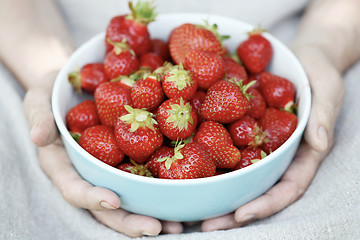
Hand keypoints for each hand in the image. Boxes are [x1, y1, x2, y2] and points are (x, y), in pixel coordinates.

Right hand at [23, 73, 182, 236]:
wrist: (79, 83)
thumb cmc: (54, 92)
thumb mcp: (39, 97)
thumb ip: (38, 115)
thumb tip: (38, 137)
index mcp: (65, 166)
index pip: (75, 189)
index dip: (92, 198)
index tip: (113, 201)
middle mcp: (91, 174)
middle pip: (110, 206)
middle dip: (131, 220)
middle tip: (157, 228)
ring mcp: (113, 167)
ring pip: (133, 196)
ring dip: (155, 211)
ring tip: (178, 222)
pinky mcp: (132, 155)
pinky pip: (148, 172)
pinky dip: (166, 184)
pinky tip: (188, 189)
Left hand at [201, 45, 343, 230]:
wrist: (300, 56)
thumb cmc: (318, 71)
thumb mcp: (327, 87)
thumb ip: (324, 113)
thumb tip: (320, 143)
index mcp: (300, 154)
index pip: (287, 187)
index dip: (265, 204)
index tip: (240, 215)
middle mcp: (275, 155)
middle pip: (255, 189)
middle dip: (231, 211)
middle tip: (205, 226)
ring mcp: (256, 144)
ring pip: (235, 174)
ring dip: (213, 193)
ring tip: (187, 211)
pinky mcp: (239, 128)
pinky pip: (221, 146)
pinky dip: (203, 158)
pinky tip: (180, 167)